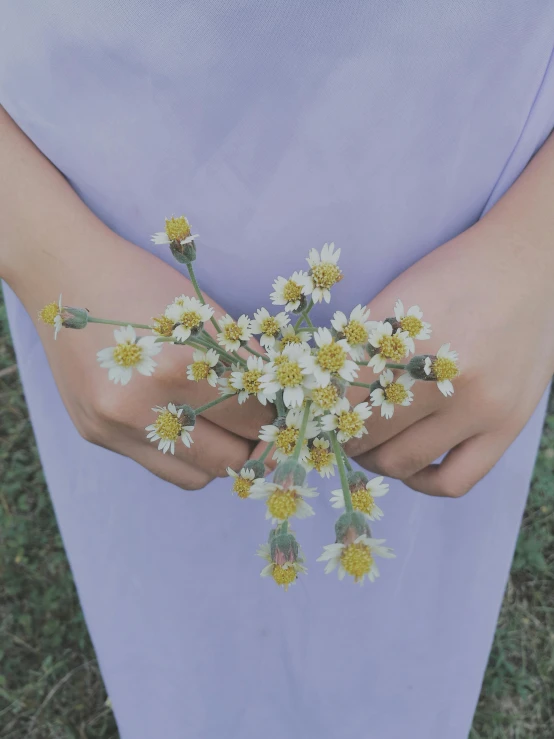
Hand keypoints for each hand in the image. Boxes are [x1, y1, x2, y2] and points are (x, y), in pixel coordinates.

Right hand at [31, 234, 276, 489]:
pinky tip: (185, 421)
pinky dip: (184, 452)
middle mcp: (137, 409)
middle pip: (225, 461)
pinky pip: (159, 464)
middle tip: (260, 425)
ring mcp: (112, 429)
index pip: (248, 419)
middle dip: (253, 445)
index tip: (282, 411)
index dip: (274, 417)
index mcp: (174, 369)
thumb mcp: (204, 315)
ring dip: (218, 456)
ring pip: (193, 476)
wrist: (64, 275)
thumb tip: (282, 407)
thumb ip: (243, 365)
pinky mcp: (95, 436)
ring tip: (223, 425)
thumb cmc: (143, 283)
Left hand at [345, 134, 553, 496]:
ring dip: (373, 460)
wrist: (528, 265)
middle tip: (337, 432)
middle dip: (342, 437)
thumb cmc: (454, 274)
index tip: (310, 417)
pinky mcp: (506, 425)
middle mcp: (441, 376)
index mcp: (403, 338)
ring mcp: (479, 406)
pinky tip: (411, 469)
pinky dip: (422, 483)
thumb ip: (360, 346)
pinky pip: (455, 480)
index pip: (338, 398)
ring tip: (370, 447)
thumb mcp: (397, 297)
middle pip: (366, 433)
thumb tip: (316, 393)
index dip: (316, 414)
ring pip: (401, 462)